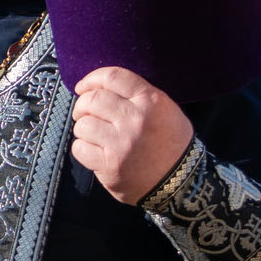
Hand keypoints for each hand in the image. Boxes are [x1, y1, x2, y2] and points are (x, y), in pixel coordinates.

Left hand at [70, 66, 192, 204]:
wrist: (181, 183)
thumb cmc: (172, 145)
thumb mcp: (166, 110)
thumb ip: (138, 94)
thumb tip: (101, 86)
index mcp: (151, 101)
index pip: (112, 77)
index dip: (91, 79)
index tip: (83, 87)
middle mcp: (136, 120)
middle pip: (92, 99)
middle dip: (83, 105)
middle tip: (85, 114)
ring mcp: (122, 143)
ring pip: (83, 124)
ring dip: (84, 129)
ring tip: (94, 135)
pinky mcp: (110, 165)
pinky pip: (80, 148)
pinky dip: (83, 149)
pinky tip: (94, 151)